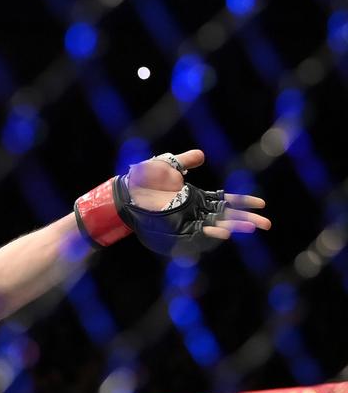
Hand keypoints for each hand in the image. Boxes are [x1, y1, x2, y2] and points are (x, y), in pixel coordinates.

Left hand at [126, 149, 269, 240]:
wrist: (127, 191)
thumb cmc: (144, 178)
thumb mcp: (168, 165)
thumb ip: (185, 162)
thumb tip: (201, 156)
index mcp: (196, 198)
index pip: (226, 201)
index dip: (243, 203)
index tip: (262, 204)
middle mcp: (194, 211)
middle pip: (226, 217)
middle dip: (246, 220)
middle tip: (266, 224)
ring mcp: (186, 222)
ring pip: (215, 226)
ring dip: (233, 227)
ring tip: (250, 228)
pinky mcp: (176, 231)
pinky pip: (197, 236)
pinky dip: (210, 234)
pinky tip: (223, 232)